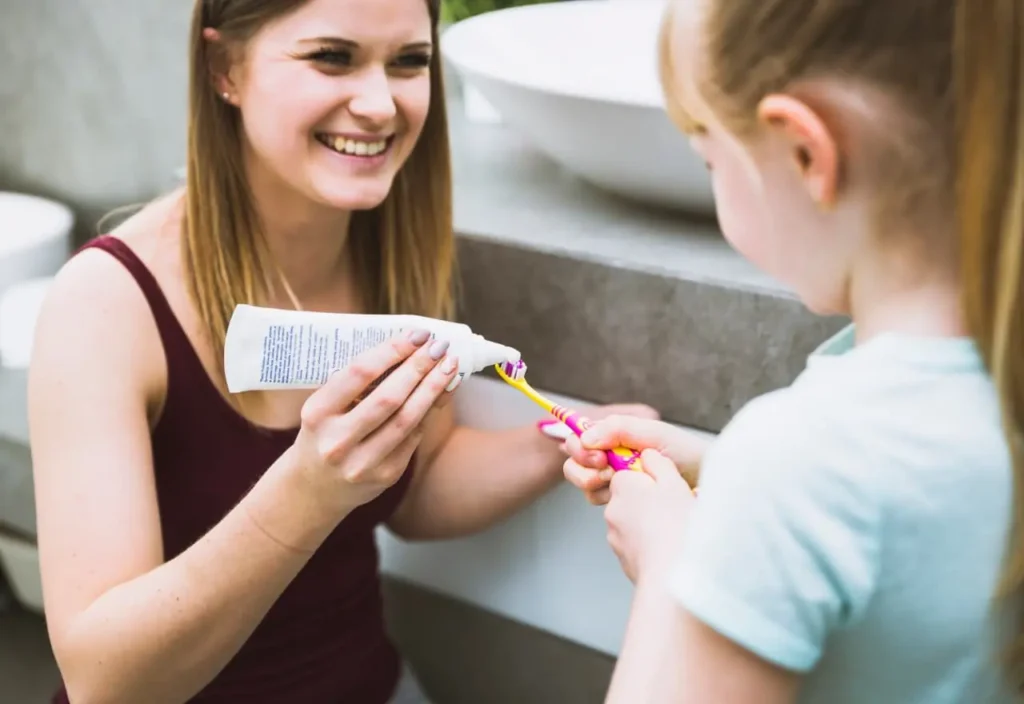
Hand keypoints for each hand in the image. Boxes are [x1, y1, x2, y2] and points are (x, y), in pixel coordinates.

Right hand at [291, 329, 458, 513]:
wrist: (313, 489)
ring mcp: (362, 462)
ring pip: (407, 419)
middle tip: (439, 346)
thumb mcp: (324, 406)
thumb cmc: (323, 433)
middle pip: (389, 397)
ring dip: (433, 389)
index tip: (417, 334)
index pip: (360, 374)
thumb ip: (357, 383)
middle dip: (419, 368)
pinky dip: (431, 411)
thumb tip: (407, 347)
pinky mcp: (385, 476)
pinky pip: (414, 437)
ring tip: (449, 366)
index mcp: (317, 413)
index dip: (393, 350)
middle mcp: (337, 440)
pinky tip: (444, 392)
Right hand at [563, 416, 707, 504]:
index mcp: (616, 436)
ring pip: (583, 482)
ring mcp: (614, 479)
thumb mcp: (654, 433)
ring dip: (594, 483)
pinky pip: (597, 500)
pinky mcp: (620, 501)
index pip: (580, 437)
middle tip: (608, 471)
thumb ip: (618, 428)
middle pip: (574, 461)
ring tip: (618, 484)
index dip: (580, 447)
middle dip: (583, 468)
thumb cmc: (686, 454)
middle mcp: (610, 456)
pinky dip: (606, 499)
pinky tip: (626, 499)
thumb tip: (585, 438)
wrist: (708, 484)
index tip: (599, 456)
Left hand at [605, 449, 694, 583]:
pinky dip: (649, 545)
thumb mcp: (674, 483)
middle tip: (674, 510)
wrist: (671, 576)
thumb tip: (648, 456)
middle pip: (630, 499)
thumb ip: (659, 464)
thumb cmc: (677, 526)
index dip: (648, 479)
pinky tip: (668, 550)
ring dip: (650, 525)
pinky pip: (636, 545)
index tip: (666, 488)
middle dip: (649, 503)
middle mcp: (612, 510)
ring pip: (633, 523)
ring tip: (674, 532)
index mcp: (623, 487)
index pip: (626, 474)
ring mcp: (615, 537)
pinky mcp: (623, 560)